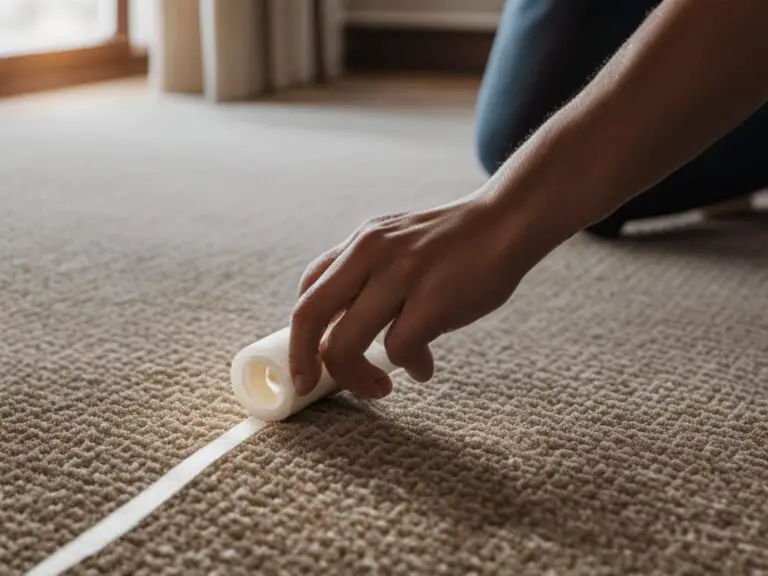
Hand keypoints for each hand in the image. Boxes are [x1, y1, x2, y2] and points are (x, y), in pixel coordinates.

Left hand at [288, 191, 539, 399]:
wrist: (506, 222)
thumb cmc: (453, 244)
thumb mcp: (397, 242)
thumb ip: (367, 277)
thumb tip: (344, 336)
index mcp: (360, 243)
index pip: (307, 291)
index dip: (299, 336)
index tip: (308, 365)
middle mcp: (370, 253)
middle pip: (308, 316)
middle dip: (304, 361)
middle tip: (313, 386)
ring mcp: (400, 275)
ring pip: (344, 345)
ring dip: (357, 379)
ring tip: (380, 387)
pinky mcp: (431, 300)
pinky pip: (397, 350)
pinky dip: (408, 366)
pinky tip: (423, 366)